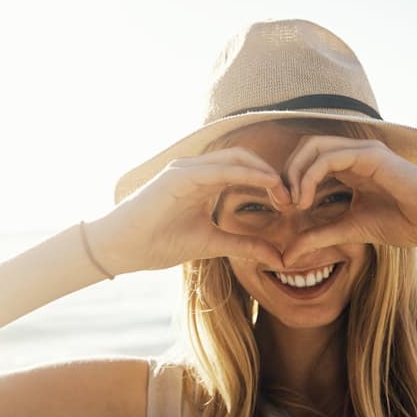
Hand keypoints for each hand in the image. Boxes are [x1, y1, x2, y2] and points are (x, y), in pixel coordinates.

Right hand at [89, 148, 291, 272]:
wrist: (122, 249)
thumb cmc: (158, 243)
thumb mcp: (211, 244)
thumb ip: (243, 245)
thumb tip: (277, 257)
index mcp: (204, 181)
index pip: (245, 169)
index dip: (270, 183)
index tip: (291, 203)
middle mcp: (196, 169)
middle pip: (245, 159)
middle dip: (272, 175)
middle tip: (294, 197)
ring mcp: (186, 169)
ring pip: (235, 159)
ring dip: (264, 173)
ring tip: (284, 192)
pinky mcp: (178, 176)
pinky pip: (218, 169)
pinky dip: (245, 174)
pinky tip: (266, 185)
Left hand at [280, 135, 416, 264]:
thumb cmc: (403, 223)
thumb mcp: (349, 231)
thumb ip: (318, 237)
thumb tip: (287, 256)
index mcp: (349, 165)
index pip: (307, 158)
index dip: (289, 180)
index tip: (285, 210)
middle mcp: (354, 152)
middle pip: (304, 147)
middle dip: (287, 173)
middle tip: (283, 204)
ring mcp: (362, 150)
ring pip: (313, 146)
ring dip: (295, 174)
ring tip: (295, 203)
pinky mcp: (370, 155)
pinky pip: (329, 157)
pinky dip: (310, 176)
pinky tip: (307, 200)